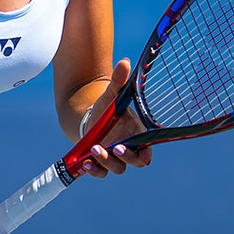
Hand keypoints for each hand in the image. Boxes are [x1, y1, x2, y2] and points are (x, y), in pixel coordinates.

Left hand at [80, 58, 152, 178]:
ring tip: (95, 150)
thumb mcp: (111, 94)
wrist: (90, 117)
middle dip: (127, 157)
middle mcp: (127, 148)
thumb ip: (119, 81)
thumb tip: (124, 61)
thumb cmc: (107, 107)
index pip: (147, 150)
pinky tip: (86, 163)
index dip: (146, 154)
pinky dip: (94, 170)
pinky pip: (100, 172)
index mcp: (136, 134)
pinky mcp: (99, 163)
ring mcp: (113, 157)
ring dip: (107, 162)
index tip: (143, 154)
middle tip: (117, 148)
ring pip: (116, 168)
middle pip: (134, 162)